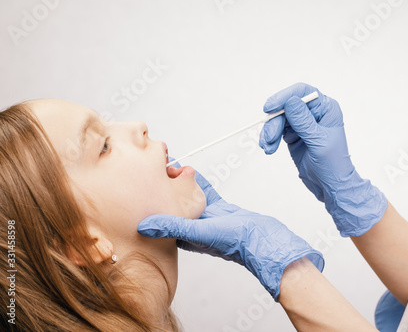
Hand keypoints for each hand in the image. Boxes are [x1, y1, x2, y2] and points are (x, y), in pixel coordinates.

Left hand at [138, 169, 323, 300]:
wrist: (263, 239)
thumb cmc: (233, 241)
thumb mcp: (198, 232)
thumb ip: (172, 226)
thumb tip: (143, 226)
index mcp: (183, 236)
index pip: (161, 217)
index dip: (151, 201)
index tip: (143, 182)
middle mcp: (192, 227)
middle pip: (171, 204)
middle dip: (163, 187)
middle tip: (156, 168)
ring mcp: (206, 217)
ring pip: (186, 196)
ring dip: (179, 183)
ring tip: (170, 166)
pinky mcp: (219, 209)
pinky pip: (204, 192)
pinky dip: (197, 182)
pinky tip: (191, 171)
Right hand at [259, 82, 387, 236]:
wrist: (330, 186)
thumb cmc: (333, 165)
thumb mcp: (318, 142)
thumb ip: (303, 121)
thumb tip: (290, 101)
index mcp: (326, 109)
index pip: (303, 92)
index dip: (284, 97)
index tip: (270, 107)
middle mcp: (314, 113)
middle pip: (286, 107)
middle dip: (274, 122)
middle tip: (269, 138)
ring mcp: (303, 124)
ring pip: (279, 119)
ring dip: (270, 132)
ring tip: (268, 147)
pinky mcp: (294, 135)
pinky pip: (277, 131)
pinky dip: (271, 139)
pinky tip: (269, 149)